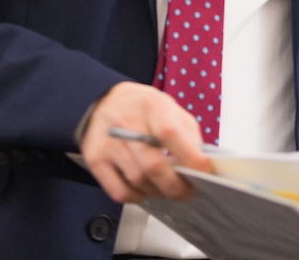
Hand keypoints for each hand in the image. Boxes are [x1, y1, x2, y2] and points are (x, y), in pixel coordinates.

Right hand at [80, 81, 212, 203]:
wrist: (104, 101)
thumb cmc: (142, 108)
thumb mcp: (169, 107)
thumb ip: (188, 132)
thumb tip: (202, 163)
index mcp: (151, 104)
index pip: (170, 133)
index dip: (189, 157)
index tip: (203, 171)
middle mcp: (126, 121)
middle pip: (153, 165)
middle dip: (175, 186)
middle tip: (186, 191)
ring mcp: (108, 142)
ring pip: (139, 181)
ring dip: (158, 191)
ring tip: (166, 187)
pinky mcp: (95, 159)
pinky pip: (119, 191)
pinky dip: (136, 197)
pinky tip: (144, 188)